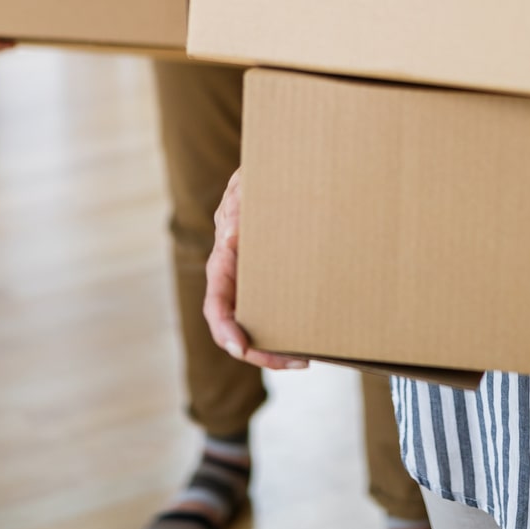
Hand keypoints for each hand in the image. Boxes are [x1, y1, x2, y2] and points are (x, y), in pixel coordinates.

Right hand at [203, 170, 308, 370]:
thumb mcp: (246, 186)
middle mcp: (236, 278)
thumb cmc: (260, 177)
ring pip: (259, 327)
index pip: (216, 305)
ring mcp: (256, 282)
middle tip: (297, 362)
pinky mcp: (277, 281)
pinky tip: (313, 335)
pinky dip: (291, 329)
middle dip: (262, 352)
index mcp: (224, 260)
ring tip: (306, 358)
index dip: (225, 329)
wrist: (280, 166)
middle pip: (238, 328)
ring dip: (278, 348)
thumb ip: (238, 208)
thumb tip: (230, 239)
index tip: (241, 347)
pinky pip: (278, 313)